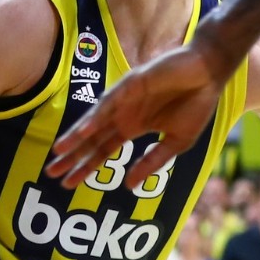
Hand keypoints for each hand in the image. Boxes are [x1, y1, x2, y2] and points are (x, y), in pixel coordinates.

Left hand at [45, 43, 224, 190]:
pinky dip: (97, 116)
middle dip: (71, 156)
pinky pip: (110, 103)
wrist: (209, 73)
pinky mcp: (130, 84)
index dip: (85, 166)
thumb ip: (152, 161)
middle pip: (91, 139)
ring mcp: (124, 99)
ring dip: (76, 136)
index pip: (102, 151)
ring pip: (94, 121)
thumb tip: (129, 187)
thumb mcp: (176, 141)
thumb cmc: (195, 104)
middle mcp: (122, 114)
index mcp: (132, 127)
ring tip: (59, 151)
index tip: (67, 183)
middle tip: (50, 172)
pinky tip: (85, 130)